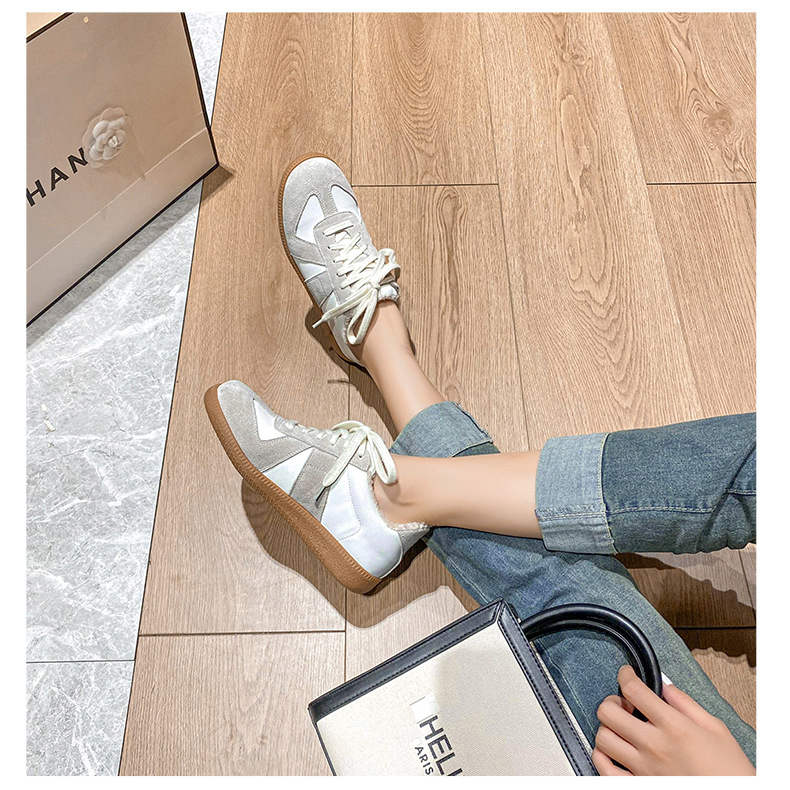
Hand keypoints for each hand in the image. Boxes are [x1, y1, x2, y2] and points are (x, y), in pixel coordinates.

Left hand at [592, 665, 754, 775]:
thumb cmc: (730, 771)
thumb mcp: (715, 728)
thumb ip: (685, 703)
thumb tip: (664, 685)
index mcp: (674, 727)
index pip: (634, 690)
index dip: (625, 675)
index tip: (627, 673)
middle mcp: (655, 747)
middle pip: (609, 712)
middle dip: (611, 700)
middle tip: (622, 702)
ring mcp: (644, 769)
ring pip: (603, 739)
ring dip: (607, 727)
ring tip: (620, 727)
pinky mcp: (639, 786)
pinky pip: (604, 770)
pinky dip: (601, 756)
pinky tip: (612, 750)